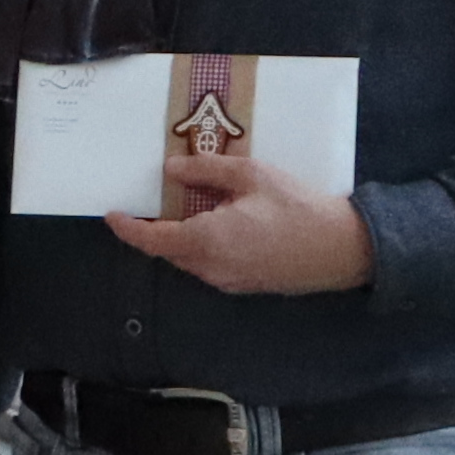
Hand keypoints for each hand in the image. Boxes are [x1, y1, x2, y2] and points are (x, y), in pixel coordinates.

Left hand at [106, 148, 377, 295]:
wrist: (343, 250)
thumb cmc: (298, 208)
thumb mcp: (251, 176)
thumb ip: (207, 171)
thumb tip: (171, 168)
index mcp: (206, 241)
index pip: (152, 240)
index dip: (128, 229)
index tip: (112, 215)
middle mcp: (211, 268)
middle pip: (169, 250)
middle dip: (154, 230)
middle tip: (149, 202)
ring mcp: (229, 281)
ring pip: (189, 259)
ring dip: (180, 238)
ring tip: (184, 207)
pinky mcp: (246, 285)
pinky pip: (210, 265)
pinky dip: (201, 246)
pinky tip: (215, 224)